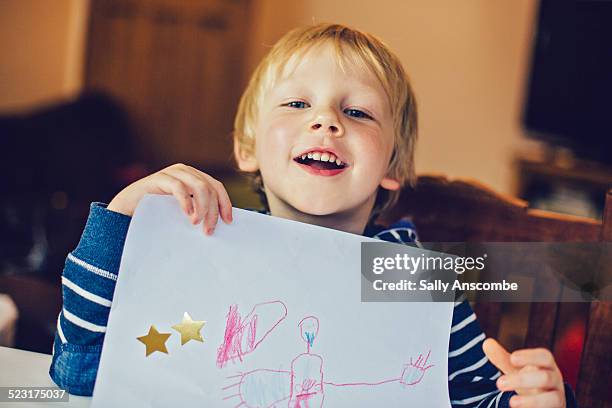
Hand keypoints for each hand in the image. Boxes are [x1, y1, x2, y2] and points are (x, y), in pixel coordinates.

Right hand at [107, 163, 231, 234]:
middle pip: (210, 188)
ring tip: (197, 224)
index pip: (217, 187)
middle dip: (212, 211)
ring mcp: (173, 173)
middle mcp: (186, 172)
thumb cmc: (157, 213)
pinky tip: (188, 215)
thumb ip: (198, 211)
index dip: (225, 203)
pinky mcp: (160, 178)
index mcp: (194, 177)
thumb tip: (221, 224)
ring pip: (199, 187)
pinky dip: (186, 201)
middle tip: (208, 230)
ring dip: (202, 207)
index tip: (228, 221)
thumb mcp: (182, 211)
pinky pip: (179, 188)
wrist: (126, 210)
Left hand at [483, 338, 564, 407]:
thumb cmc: (530, 382)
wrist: (547, 404)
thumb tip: (486, 342)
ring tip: (511, 403)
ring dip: (532, 401)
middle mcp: (555, 382)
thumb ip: (502, 358)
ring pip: (553, 399)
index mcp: (546, 366)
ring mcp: (557, 399)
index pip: (544, 357)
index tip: (513, 358)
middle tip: (499, 384)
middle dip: (522, 380)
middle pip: (545, 378)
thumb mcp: (516, 370)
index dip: (530, 357)